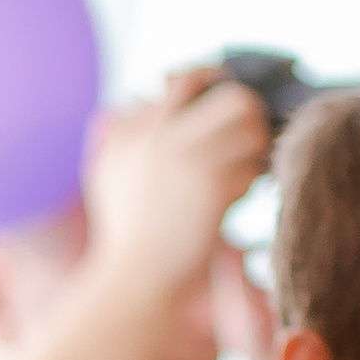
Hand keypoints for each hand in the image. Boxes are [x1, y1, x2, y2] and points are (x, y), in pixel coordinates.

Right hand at [82, 71, 272, 299]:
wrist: (136, 278)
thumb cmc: (125, 233)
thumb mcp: (105, 175)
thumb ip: (114, 131)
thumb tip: (140, 98)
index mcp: (134, 128)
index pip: (186, 81)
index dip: (212, 87)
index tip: (220, 106)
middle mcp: (161, 135)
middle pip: (232, 97)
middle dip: (247, 115)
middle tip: (244, 137)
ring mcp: (189, 158)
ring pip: (251, 129)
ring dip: (253, 149)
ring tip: (240, 169)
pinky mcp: (214, 186)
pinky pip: (252, 168)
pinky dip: (249, 182)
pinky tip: (234, 198)